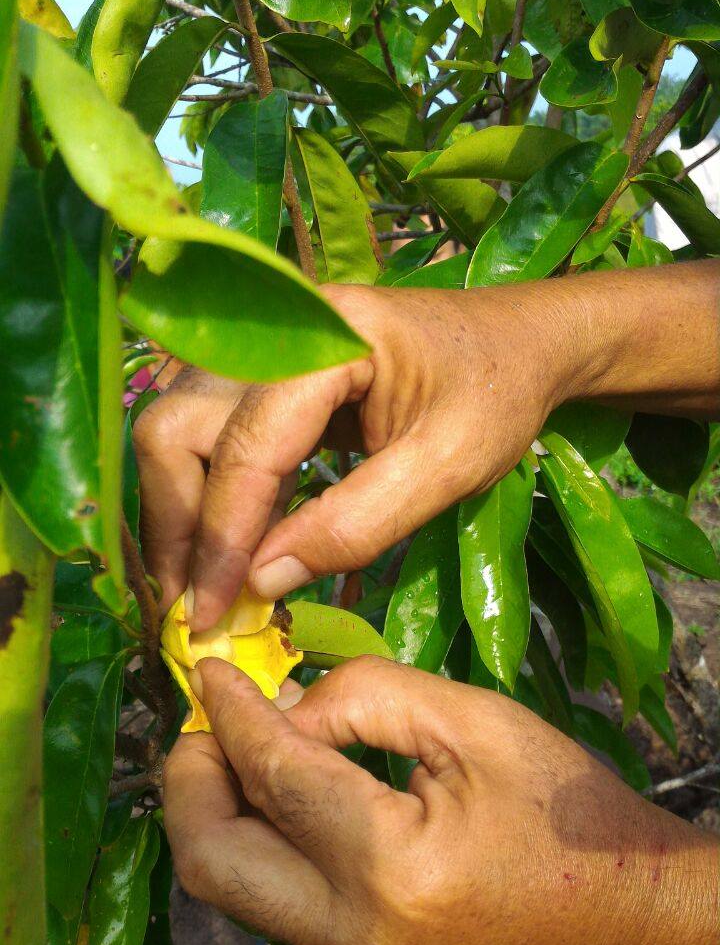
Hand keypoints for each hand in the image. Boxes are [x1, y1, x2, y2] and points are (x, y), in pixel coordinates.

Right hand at [134, 282, 572, 627]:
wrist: (519, 342)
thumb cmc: (498, 395)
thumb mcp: (449, 467)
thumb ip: (358, 524)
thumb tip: (261, 582)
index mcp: (325, 337)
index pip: (244, 446)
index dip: (220, 538)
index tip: (207, 616)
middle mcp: (272, 328)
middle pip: (177, 427)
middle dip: (177, 524)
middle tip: (193, 608)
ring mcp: (258, 346)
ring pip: (177, 431)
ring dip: (183, 513)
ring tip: (206, 588)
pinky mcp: (259, 374)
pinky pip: (207, 435)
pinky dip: (210, 495)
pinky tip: (232, 549)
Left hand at [162, 656, 718, 944]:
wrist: (632, 913)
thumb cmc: (570, 808)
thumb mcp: (476, 722)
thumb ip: (368, 695)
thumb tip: (283, 701)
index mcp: (397, 871)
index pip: (277, 778)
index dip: (231, 712)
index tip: (208, 664)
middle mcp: (359, 938)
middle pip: (215, 864)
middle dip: (189, 780)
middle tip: (205, 717)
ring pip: (236, 890)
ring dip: (219, 810)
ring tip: (239, 742)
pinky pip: (279, 901)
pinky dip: (262, 837)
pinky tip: (281, 786)